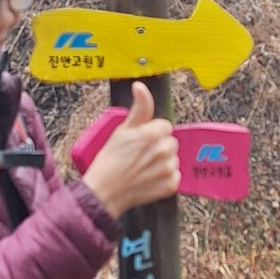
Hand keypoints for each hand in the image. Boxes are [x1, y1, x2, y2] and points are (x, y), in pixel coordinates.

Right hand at [84, 82, 179, 218]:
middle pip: (170, 142)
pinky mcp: (170, 185)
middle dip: (158, 146)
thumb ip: (139, 108)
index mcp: (153, 133)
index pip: (165, 126)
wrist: (105, 192)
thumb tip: (141, 86)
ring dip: (162, 162)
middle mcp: (164, 150)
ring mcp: (169, 169)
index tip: (139, 141)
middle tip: (140, 155)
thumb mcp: (122, 130)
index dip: (151, 132)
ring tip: (143, 168)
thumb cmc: (110, 160)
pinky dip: (164, 178)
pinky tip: (149, 179)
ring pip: (173, 159)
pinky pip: (175, 176)